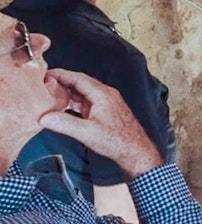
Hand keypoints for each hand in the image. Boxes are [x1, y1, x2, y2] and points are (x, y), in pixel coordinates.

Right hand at [39, 69, 162, 179]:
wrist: (134, 149)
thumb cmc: (116, 140)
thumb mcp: (87, 132)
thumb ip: (65, 124)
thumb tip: (45, 118)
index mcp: (103, 94)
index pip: (79, 78)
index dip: (61, 74)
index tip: (47, 73)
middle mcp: (106, 94)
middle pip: (81, 83)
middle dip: (62, 82)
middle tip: (45, 84)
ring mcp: (106, 102)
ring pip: (84, 92)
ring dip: (68, 93)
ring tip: (50, 95)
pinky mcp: (105, 110)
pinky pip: (87, 101)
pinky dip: (74, 102)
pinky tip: (64, 107)